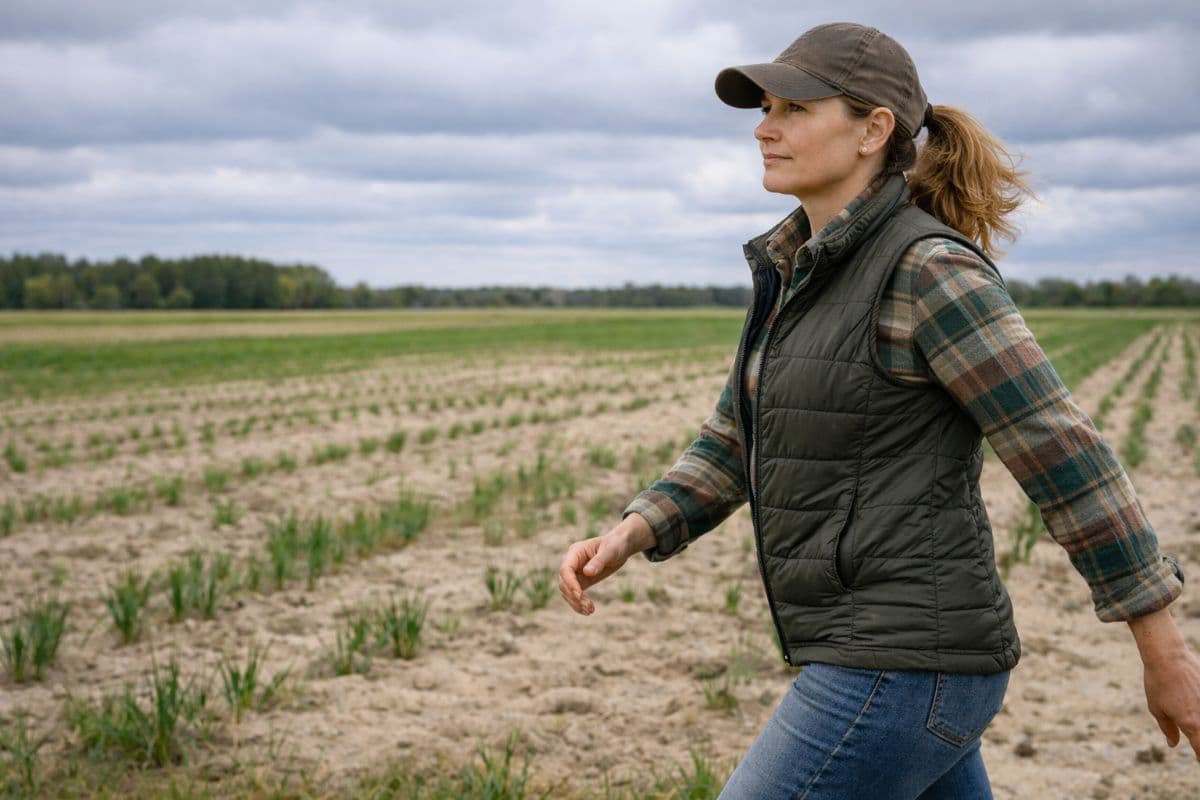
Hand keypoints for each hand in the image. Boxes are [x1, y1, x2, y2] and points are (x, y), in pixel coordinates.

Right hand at [558, 514, 653, 614]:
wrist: (621, 546)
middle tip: (589, 607)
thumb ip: (599, 561)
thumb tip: (587, 572)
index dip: (570, 584)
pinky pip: (575, 595)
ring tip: (590, 611)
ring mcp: (575, 573)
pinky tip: (589, 611)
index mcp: (575, 552)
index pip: (565, 570)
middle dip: (574, 597)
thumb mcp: (610, 551)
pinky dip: (580, 604)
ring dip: (576, 603)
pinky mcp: (582, 581)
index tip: (580, 595)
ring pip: (567, 592)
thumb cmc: (615, 544)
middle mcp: (572, 563)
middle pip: (564, 583)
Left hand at [1129, 607, 1199, 757]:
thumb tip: (1173, 743)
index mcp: (1192, 724)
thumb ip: (1168, 729)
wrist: (1168, 656)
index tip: (1198, 759)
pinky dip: (1199, 705)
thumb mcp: (1157, 708)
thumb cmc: (1158, 683)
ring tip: (1191, 719)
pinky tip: (1193, 703)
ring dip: (1199, 724)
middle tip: (1196, 744)